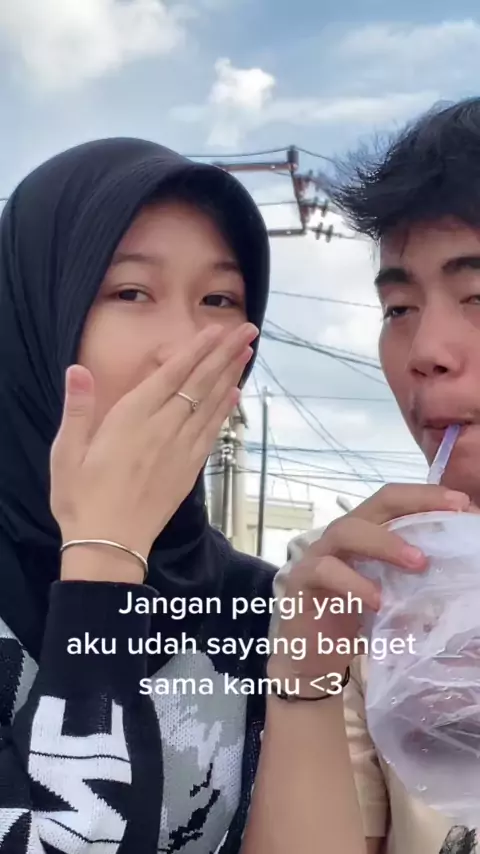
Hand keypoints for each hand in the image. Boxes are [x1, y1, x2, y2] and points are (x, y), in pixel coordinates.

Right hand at [50, 322, 257, 576]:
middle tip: (248, 330)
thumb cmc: (82, 498)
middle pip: (200, 383)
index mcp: (131, 418)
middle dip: (224, 354)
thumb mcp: (67, 452)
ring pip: (211, 404)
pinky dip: (225, 410)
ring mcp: (180, 449)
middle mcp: (162, 429)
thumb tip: (77, 369)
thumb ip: (78, 408)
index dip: (196, 349)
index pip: (171, 375)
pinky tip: (234, 393)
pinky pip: (212, 431)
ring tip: (248, 351)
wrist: (109, 545)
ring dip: (231, 374)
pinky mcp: (189, 469)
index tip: (216, 329)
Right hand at [268, 484, 470, 692]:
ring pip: (347, 530)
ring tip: (418, 562)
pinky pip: (326, 571)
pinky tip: (378, 600)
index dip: (427, 497)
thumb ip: (417, 580)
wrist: (313, 658)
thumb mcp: (395, 595)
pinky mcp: (301, 580)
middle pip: (376, 503)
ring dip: (386, 542)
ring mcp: (319, 554)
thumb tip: (459, 573)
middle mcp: (342, 535)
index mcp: (366, 532)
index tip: (462, 503)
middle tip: (451, 514)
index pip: (396, 502)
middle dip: (415, 503)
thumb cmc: (356, 621)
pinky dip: (355, 583)